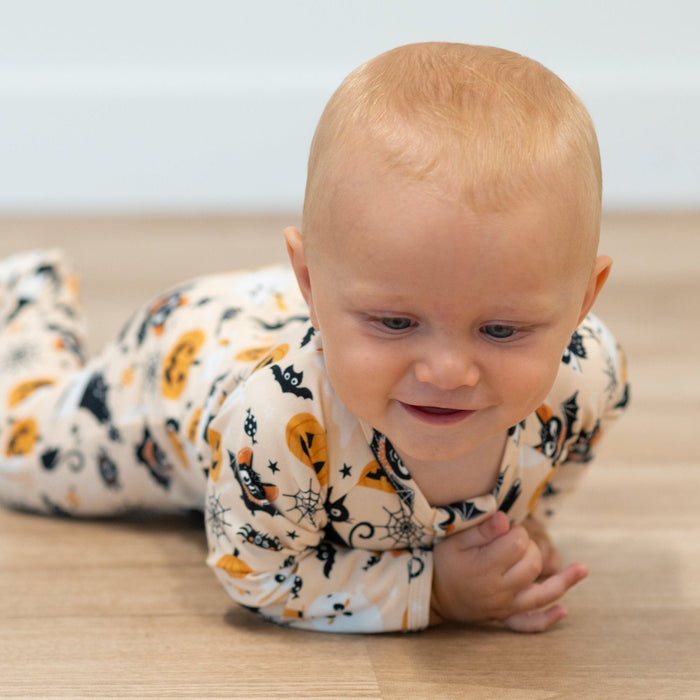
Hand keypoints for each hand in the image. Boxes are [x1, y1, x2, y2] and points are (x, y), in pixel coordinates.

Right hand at [430, 511, 587, 631]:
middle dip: (530, 546)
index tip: (505, 526)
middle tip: (514, 539)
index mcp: (485, 566)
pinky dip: (547, 619)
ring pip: (540, 594)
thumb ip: (482, 530)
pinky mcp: (505, 615)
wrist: (432, 593)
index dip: (516, 530)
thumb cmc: (442, 561)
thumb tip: (507, 519)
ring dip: (563, 582)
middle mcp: (499, 588)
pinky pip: (528, 623)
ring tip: (583, 569)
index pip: (516, 543)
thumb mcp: (454, 540)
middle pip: (532, 565)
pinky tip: (564, 612)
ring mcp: (504, 604)